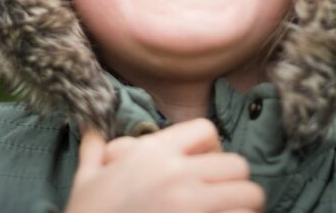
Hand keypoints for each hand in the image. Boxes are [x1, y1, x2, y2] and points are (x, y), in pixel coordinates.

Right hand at [64, 118, 264, 212]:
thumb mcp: (86, 180)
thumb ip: (94, 151)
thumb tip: (90, 130)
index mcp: (153, 154)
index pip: (206, 130)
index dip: (211, 147)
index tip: (203, 166)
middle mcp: (177, 175)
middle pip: (237, 165)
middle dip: (234, 182)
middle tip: (221, 197)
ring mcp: (192, 207)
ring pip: (249, 196)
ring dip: (242, 207)